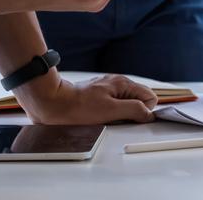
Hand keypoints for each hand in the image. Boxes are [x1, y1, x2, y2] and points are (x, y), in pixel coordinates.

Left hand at [18, 73, 157, 124]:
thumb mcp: (110, 111)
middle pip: (139, 100)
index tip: (132, 119)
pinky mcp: (98, 94)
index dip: (144, 111)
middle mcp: (118, 83)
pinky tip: (98, 115)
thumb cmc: (78, 107)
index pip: (150, 97)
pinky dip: (110, 112)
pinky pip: (114, 104)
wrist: (52, 103)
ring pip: (126, 103)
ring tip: (105, 117)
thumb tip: (149, 114)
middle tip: (116, 119)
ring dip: (120, 113)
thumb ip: (134, 110)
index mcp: (123, 83)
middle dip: (132, 112)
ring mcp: (108, 88)